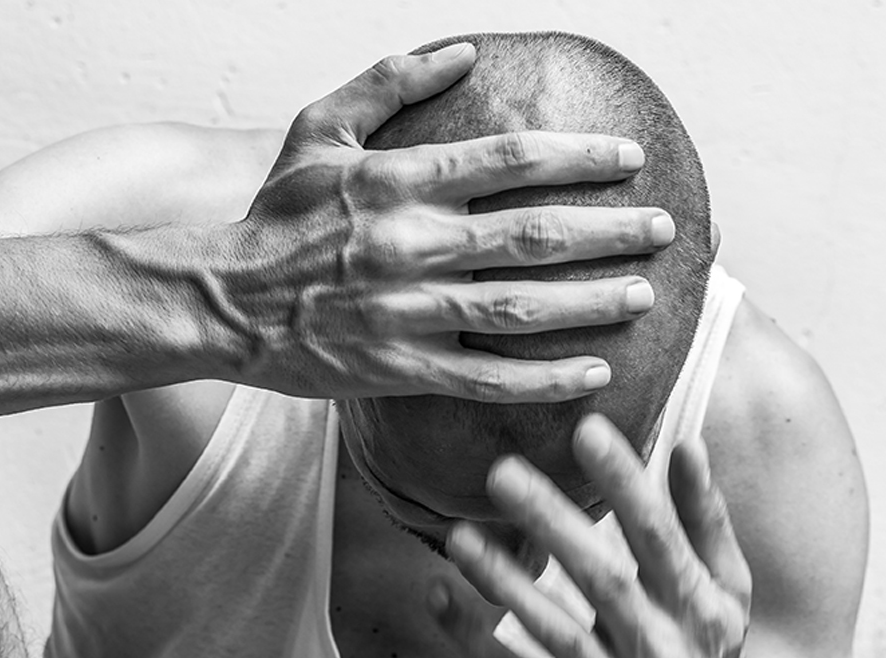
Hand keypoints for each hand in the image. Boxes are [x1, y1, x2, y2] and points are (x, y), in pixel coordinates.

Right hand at [219, 45, 673, 402]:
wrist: (222, 301)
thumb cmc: (275, 215)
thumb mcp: (317, 128)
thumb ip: (390, 83)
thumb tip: (466, 51)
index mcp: (396, 180)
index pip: (508, 159)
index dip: (578, 157)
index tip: (629, 159)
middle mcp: (409, 244)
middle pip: (533, 233)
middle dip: (609, 230)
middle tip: (663, 228)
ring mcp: (406, 311)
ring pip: (521, 307)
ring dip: (591, 302)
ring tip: (644, 294)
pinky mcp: (398, 368)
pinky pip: (486, 377)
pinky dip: (545, 379)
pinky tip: (595, 373)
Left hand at [445, 414, 814, 657]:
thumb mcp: (728, 593)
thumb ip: (704, 519)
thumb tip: (685, 443)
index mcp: (698, 609)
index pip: (659, 538)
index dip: (626, 483)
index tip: (588, 429)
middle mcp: (658, 649)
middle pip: (600, 580)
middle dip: (552, 523)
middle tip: (502, 471)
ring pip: (552, 632)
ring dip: (504, 582)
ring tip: (460, 535)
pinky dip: (475, 640)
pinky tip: (439, 596)